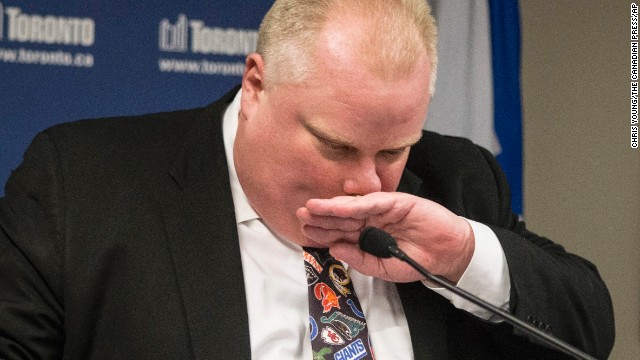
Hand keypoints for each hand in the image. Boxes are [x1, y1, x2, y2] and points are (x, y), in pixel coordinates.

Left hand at [296, 192, 474, 282]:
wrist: (446, 254)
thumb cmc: (416, 261)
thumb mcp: (384, 268)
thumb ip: (360, 260)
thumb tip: (335, 250)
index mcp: (366, 235)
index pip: (339, 233)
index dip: (322, 232)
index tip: (304, 232)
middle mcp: (370, 220)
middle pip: (340, 218)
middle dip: (321, 218)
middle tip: (301, 216)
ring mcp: (382, 210)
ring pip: (352, 208)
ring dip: (332, 207)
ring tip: (312, 208)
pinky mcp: (396, 201)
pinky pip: (372, 202)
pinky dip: (355, 204)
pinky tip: (338, 206)